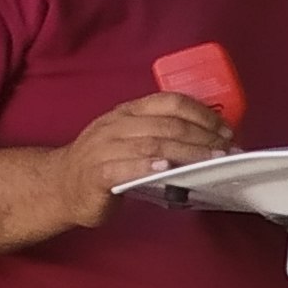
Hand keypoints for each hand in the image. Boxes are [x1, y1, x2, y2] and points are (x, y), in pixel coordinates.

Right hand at [47, 91, 235, 228]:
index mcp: (128, 112)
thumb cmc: (106, 163)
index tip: (226, 130)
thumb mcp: (133, 139)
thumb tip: (211, 139)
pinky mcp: (96, 173)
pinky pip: (123, 167)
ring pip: (151, 144)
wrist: (60, 185)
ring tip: (211, 161)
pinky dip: (146, 166)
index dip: (201, 114)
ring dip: (187, 153)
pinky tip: (165, 170)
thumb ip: (162, 134)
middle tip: (227, 150)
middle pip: (166, 124)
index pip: (169, 102)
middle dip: (202, 137)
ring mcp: (103, 148)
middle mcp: (116, 124)